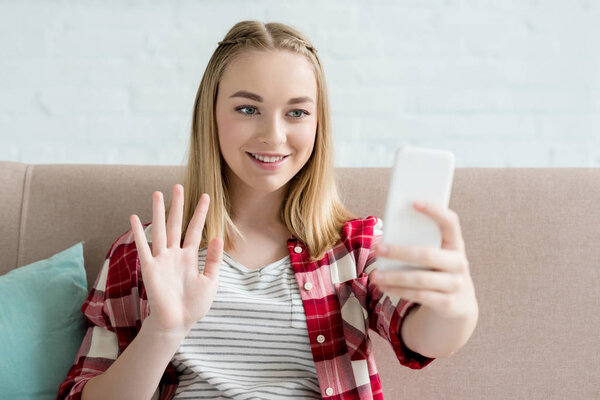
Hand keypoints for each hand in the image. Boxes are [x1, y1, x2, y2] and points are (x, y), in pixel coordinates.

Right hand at [129, 184, 222, 336]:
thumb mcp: (211, 281)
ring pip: (160, 230)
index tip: (207, 196)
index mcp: (190, 257)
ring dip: (158, 212)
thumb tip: (218, 237)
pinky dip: (139, 233)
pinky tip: (134, 218)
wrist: (178, 323)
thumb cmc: (194, 306)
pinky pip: (144, 247)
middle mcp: (175, 254)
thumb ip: (214, 260)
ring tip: (157, 193)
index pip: (196, 230)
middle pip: (176, 224)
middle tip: (177, 186)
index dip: (201, 213)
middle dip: (178, 205)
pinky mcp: (150, 268)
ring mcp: (162, 260)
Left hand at [370, 201, 476, 319]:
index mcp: (455, 244)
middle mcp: (459, 263)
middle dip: (398, 251)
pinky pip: (419, 296)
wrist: (458, 303)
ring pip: (419, 279)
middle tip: (376, 248)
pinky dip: (398, 291)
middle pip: (426, 254)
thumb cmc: (436, 269)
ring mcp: (455, 285)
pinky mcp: (448, 304)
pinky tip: (383, 287)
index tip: (413, 202)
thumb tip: (387, 236)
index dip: (435, 211)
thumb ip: (419, 243)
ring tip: (373, 275)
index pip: (450, 222)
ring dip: (393, 276)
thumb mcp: (435, 254)